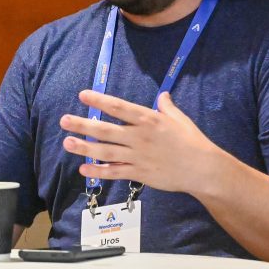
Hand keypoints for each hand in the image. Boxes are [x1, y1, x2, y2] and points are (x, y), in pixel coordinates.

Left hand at [59, 90, 225, 195]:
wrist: (203, 169)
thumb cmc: (192, 141)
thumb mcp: (180, 120)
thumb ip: (167, 107)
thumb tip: (162, 94)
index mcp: (148, 120)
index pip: (119, 107)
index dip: (100, 101)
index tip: (83, 95)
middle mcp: (139, 137)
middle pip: (106, 130)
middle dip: (83, 125)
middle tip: (64, 120)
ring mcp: (137, 156)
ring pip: (106, 152)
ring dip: (84, 148)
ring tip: (67, 143)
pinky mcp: (139, 173)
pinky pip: (115, 172)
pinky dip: (99, 171)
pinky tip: (83, 169)